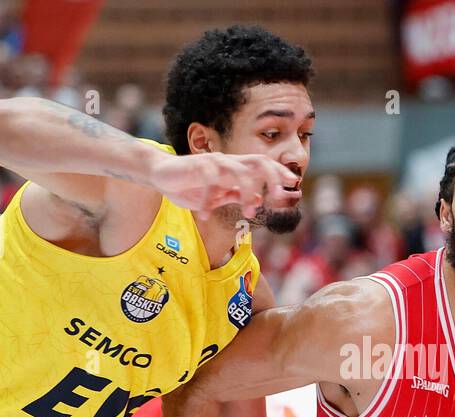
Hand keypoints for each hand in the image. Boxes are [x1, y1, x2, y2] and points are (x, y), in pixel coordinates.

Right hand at [149, 152, 297, 219]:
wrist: (160, 175)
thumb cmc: (189, 186)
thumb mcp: (217, 196)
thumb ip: (235, 195)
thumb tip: (258, 199)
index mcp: (234, 168)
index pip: (263, 165)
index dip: (279, 173)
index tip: (294, 184)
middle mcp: (227, 162)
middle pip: (258, 162)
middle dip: (272, 177)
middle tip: (279, 196)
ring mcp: (212, 163)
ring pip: (239, 171)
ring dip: (248, 192)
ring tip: (249, 211)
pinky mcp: (196, 167)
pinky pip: (210, 181)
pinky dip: (211, 200)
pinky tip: (207, 214)